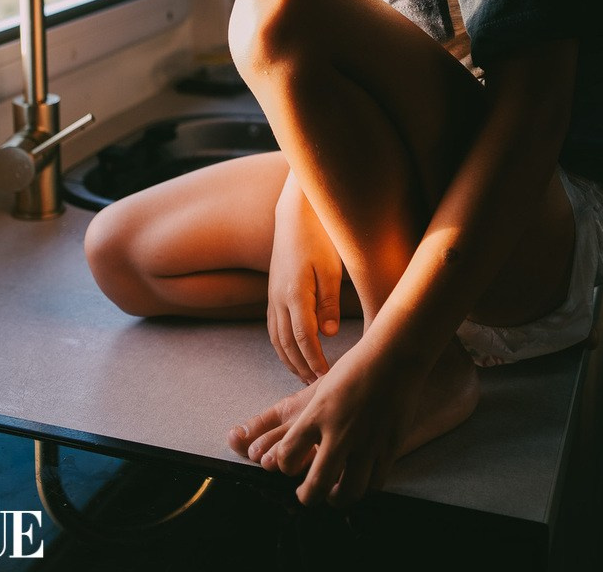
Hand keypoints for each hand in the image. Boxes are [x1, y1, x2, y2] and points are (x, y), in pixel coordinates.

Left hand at [260, 336, 418, 506]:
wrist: (394, 357)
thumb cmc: (356, 368)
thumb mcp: (323, 389)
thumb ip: (310, 418)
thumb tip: (298, 443)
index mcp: (317, 414)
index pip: (288, 456)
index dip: (284, 467)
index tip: (288, 465)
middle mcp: (340, 432)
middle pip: (316, 485)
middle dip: (307, 497)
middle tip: (306, 495)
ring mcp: (366, 443)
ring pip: (348, 492)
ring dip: (336, 499)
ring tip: (332, 494)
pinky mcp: (389, 448)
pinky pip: (374, 483)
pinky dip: (364, 488)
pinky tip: (359, 481)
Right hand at [268, 175, 342, 382]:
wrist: (294, 216)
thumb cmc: (318, 239)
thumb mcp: (331, 269)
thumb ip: (329, 303)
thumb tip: (328, 334)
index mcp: (294, 293)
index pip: (303, 338)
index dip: (315, 360)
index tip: (328, 377)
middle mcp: (278, 299)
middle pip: (286, 344)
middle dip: (302, 367)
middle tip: (318, 385)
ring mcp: (272, 297)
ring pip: (276, 339)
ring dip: (290, 361)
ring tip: (305, 376)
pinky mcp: (272, 294)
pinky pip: (273, 329)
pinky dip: (281, 347)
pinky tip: (292, 354)